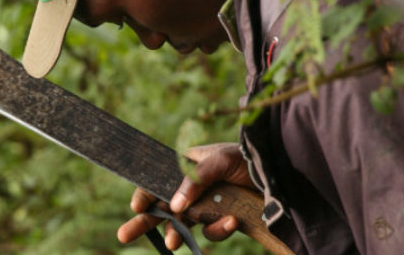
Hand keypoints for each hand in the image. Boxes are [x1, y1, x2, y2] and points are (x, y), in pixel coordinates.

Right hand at [117, 142, 255, 249]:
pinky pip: (212, 231)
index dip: (146, 193)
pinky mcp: (223, 219)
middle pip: (164, 206)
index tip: (137, 206)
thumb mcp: (220, 160)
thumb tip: (175, 205)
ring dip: (178, 233)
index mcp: (187, 166)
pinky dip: (218, 229)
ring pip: (185, 224)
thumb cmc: (247, 158)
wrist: (280, 176)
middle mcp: (194, 187)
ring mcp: (208, 205)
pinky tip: (231, 222)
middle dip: (144, 221)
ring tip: (174, 244)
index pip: (160, 180)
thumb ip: (196, 180)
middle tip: (123, 235)